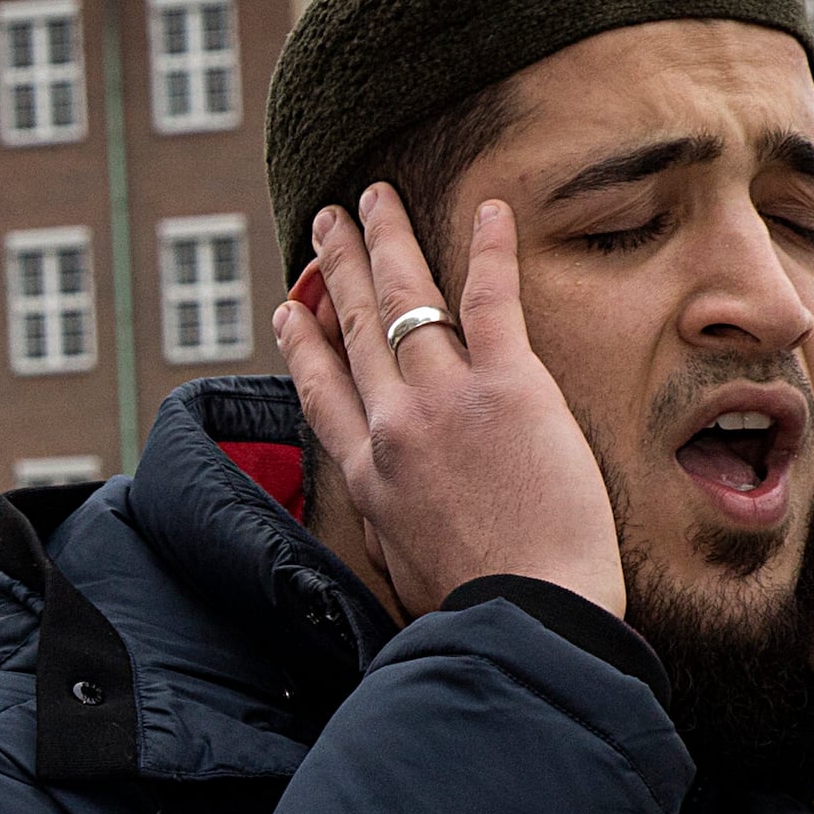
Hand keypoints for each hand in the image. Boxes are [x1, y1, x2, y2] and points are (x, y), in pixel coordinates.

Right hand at [276, 188, 625, 617]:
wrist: (524, 614)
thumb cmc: (472, 606)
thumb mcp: (400, 567)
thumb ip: (387, 522)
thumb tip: (385, 504)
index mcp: (365, 471)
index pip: (321, 387)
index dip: (302, 340)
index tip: (289, 310)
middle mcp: (391, 424)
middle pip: (351, 327)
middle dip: (333, 266)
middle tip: (324, 223)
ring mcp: (446, 399)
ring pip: (404, 300)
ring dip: (385, 240)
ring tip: (374, 199)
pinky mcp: (510, 386)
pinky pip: (492, 301)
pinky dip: (489, 249)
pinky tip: (490, 208)